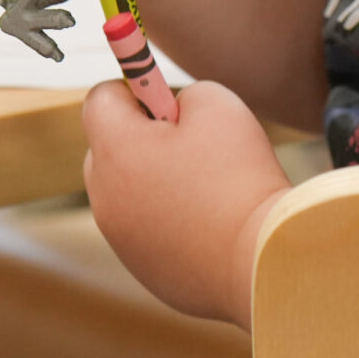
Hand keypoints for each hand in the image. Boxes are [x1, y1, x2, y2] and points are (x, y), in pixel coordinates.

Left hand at [81, 79, 290, 328]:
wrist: (260, 262)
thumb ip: (185, 95)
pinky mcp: (142, 267)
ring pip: (129, 190)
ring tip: (208, 189)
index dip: (135, 90)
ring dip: (157, 180)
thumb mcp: (218, 105)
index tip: (168, 103)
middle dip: (143, 137)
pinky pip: (147, 228)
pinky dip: (171, 219)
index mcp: (115, 150)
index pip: (99, 99)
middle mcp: (105, 196)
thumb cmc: (239, 179)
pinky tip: (211, 224)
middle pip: (108, 148)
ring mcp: (120, 238)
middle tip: (192, 144)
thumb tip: (174, 112)